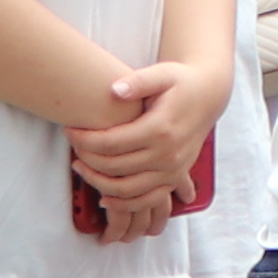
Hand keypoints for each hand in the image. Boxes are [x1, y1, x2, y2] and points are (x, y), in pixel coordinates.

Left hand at [65, 56, 217, 216]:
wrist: (207, 95)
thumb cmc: (181, 82)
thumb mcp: (162, 73)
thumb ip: (137, 82)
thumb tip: (114, 89)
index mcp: (161, 128)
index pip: (112, 143)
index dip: (85, 140)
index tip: (69, 131)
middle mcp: (168, 154)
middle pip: (115, 167)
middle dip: (87, 159)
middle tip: (72, 147)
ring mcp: (173, 169)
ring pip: (128, 189)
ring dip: (99, 183)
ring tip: (81, 168)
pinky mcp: (175, 178)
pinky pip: (147, 200)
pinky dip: (124, 204)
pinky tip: (105, 197)